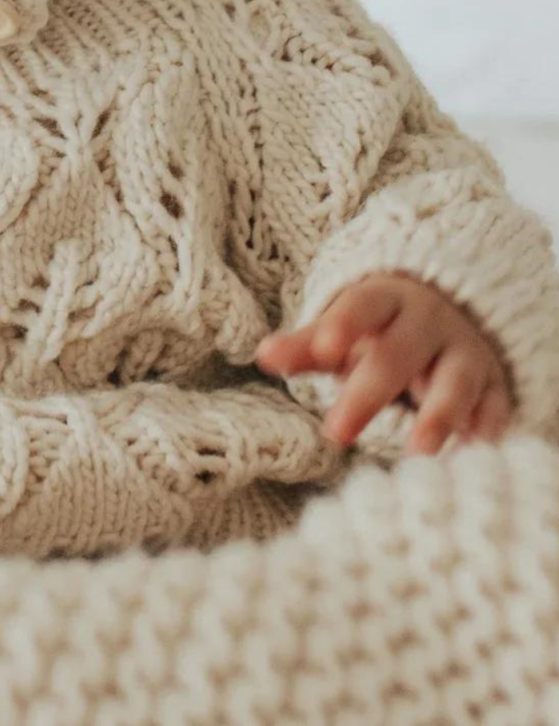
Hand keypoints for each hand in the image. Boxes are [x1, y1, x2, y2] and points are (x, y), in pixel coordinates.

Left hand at [252, 270, 514, 455]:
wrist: (452, 314)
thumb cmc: (382, 331)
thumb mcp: (345, 330)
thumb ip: (307, 346)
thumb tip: (262, 354)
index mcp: (386, 301)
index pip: (364, 305)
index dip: (345, 324)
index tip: (324, 348)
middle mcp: (429, 323)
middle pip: (400, 353)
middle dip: (369, 391)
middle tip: (336, 433)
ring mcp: (465, 353)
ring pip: (456, 380)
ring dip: (440, 414)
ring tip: (418, 452)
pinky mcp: (493, 386)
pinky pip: (495, 407)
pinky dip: (487, 431)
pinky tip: (475, 458)